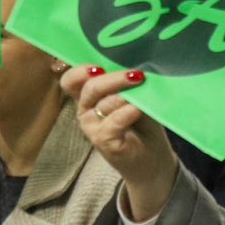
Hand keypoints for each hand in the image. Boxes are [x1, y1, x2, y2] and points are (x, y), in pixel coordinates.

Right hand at [61, 66, 176, 222]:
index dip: (78, 71)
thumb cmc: (142, 123)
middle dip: (114, 78)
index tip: (97, 66)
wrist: (153, 158)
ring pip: (103, 103)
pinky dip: (127, 112)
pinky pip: (114, 121)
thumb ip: (126, 83)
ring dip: (126, 95)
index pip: (71, 81)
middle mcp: (85, 110)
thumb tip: (133, 66)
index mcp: (88, 97)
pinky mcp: (103, 141)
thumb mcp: (134, 97)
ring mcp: (92, 127)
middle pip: (90, 88)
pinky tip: (138, 108)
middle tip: (136, 74)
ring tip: (144, 90)